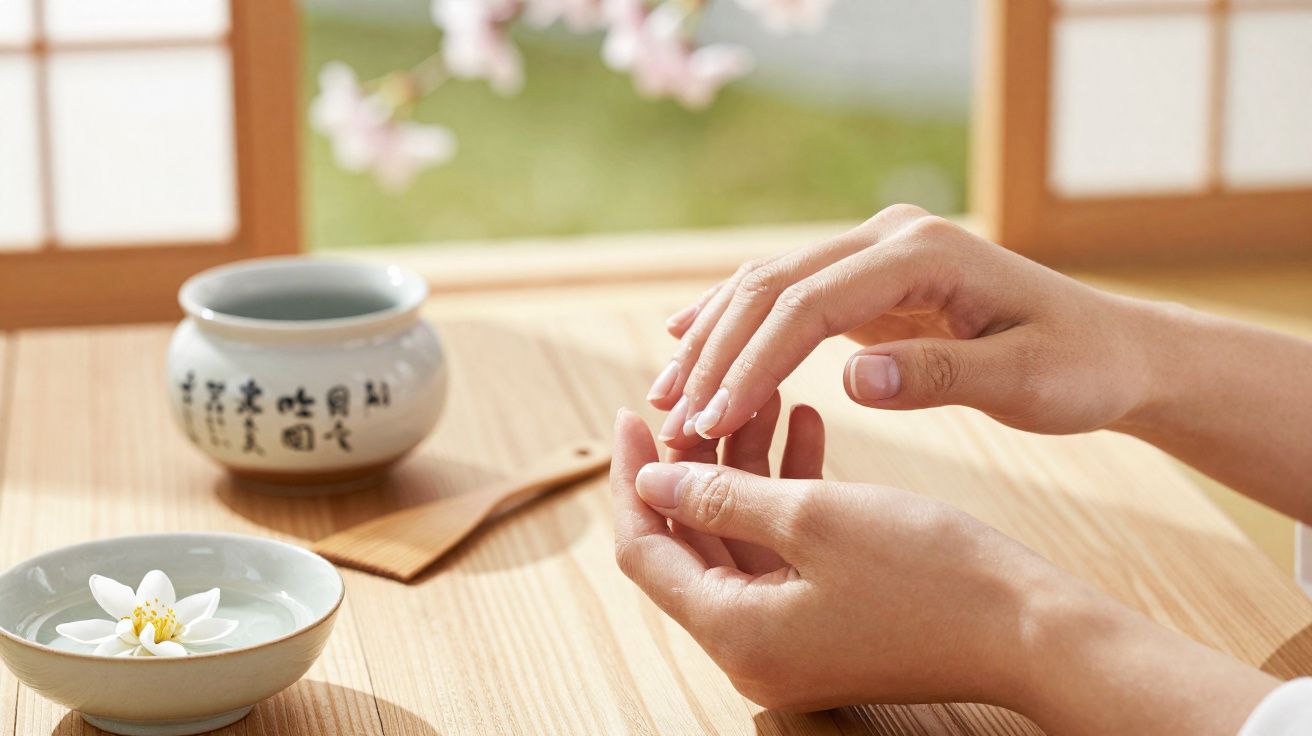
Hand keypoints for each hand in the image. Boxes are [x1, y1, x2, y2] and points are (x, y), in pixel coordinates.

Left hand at [611, 407, 1277, 732]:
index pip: (645, 549)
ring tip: (765, 393)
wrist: (1032, 631)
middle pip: (688, 544)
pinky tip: (805, 424)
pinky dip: (787, 492)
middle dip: (690, 463)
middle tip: (695, 393)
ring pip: (740, 538)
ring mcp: (792, 640)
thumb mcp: (813, 517)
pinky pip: (784, 552)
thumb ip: (720, 495)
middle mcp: (752, 648)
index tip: (630, 412)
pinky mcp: (829, 624)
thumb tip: (652, 479)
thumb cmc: (929, 574)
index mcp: (735, 632)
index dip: (632, 478)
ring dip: (743, 467)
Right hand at [647, 204, 1153, 446]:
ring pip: (768, 286)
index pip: (810, 302)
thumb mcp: (1024, 380)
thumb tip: (853, 381)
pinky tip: (687, 339)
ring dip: (713, 340)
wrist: (1112, 348)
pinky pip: (787, 297)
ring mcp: (876, 254)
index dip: (754, 362)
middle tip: (671, 416)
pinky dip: (737, 323)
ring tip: (667, 395)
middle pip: (773, 286)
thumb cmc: (1079, 367)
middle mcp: (890, 238)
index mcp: (923, 253)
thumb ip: (938, 375)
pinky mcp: (870, 280)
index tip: (712, 420)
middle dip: (716, 352)